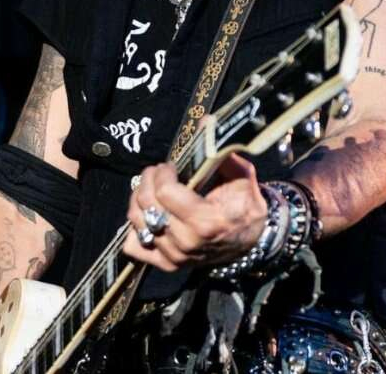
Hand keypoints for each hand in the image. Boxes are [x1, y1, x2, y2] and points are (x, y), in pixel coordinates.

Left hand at [123, 153, 266, 272]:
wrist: (251, 240)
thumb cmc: (246, 205)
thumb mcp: (241, 175)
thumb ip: (221, 150)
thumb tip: (206, 122)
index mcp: (205, 221)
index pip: (165, 192)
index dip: (163, 172)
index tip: (170, 165)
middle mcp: (187, 242)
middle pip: (147, 204)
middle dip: (148, 179)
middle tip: (159, 171)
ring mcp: (175, 256)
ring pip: (137, 222)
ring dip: (140, 198)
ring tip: (152, 188)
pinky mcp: (167, 264)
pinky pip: (134, 246)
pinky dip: (136, 227)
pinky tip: (149, 213)